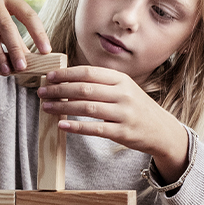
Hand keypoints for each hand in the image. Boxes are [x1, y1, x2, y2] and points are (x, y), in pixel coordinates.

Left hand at [37, 66, 189, 180]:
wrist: (162, 130)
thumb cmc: (136, 108)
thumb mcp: (123, 90)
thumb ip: (101, 85)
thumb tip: (67, 83)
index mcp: (121, 80)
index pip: (88, 72)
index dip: (66, 74)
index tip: (49, 77)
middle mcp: (123, 94)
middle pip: (84, 89)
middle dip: (59, 90)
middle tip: (42, 92)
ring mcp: (124, 113)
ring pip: (86, 107)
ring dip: (63, 107)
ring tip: (46, 107)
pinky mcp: (122, 132)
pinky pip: (95, 128)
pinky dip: (76, 127)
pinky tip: (62, 125)